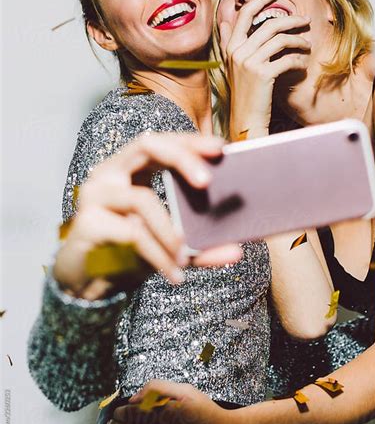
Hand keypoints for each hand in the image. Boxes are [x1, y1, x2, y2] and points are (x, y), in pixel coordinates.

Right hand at [53, 133, 241, 298]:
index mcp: (131, 167)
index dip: (190, 141)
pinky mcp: (87, 222)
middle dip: (181, 158)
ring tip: (187, 258)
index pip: (161, 141)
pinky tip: (174, 274)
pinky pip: (131, 233)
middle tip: (208, 181)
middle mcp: (110, 173)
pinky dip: (158, 255)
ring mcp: (95, 195)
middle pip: (146, 145)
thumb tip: (237, 251)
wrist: (88, 282)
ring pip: (143, 200)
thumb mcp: (170, 244)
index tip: (221, 148)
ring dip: (171, 232)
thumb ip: (200, 244)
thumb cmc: (130, 252)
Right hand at [220, 0, 310, 139]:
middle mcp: (238, 52)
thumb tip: (224, 21)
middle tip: (305, 20)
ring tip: (308, 44)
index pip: (245, 14)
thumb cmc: (244, 94)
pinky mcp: (263, 75)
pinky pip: (287, 59)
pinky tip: (303, 64)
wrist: (245, 120)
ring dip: (299, 40)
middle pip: (269, 25)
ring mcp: (250, 63)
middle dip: (291, 20)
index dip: (260, 0)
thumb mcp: (231, 66)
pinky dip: (299, 60)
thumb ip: (228, 42)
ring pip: (281, 40)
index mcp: (231, 47)